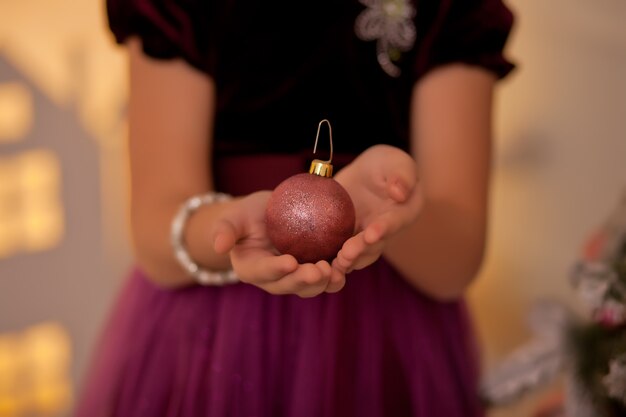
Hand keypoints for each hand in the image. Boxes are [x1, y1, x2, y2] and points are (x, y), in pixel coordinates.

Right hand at [211, 191, 345, 296]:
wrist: (269, 216)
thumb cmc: (248, 215)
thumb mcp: (235, 216)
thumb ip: (225, 229)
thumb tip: (218, 246)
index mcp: (251, 269)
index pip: (262, 272)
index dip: (275, 269)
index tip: (289, 262)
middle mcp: (274, 280)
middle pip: (288, 285)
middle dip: (304, 280)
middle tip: (319, 270)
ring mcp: (295, 279)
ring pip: (309, 288)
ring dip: (323, 283)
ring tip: (334, 272)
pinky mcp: (314, 272)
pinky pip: (326, 278)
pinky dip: (337, 275)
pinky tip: (348, 265)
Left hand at [333, 145, 422, 272]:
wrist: (366, 174)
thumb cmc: (386, 164)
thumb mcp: (396, 162)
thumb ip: (402, 175)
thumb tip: (399, 192)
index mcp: (403, 213)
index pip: (394, 223)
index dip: (383, 230)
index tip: (371, 234)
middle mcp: (386, 231)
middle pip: (374, 245)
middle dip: (360, 250)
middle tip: (346, 254)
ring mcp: (366, 238)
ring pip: (358, 255)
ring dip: (347, 261)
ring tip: (334, 264)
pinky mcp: (347, 238)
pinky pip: (339, 251)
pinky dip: (330, 258)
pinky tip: (317, 264)